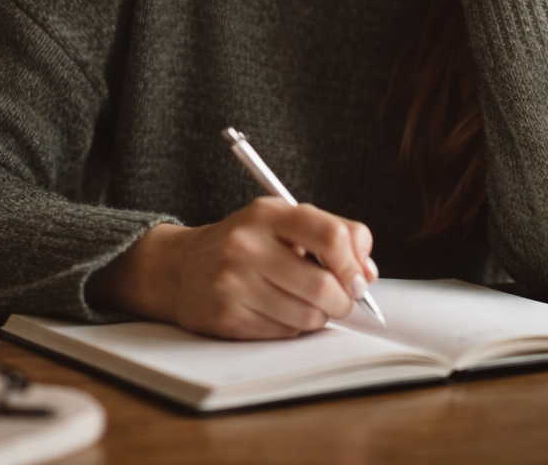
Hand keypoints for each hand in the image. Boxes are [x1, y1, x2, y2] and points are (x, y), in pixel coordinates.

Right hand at [87, 198, 378, 339]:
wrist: (180, 267)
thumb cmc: (245, 243)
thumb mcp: (282, 221)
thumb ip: (332, 233)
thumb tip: (367, 272)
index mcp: (268, 214)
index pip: (330, 235)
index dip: (353, 263)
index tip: (359, 278)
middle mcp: (247, 245)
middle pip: (322, 286)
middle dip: (342, 301)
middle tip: (340, 301)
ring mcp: (234, 283)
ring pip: (306, 317)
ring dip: (318, 317)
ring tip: (306, 304)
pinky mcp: (227, 316)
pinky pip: (283, 333)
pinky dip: (292, 328)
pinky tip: (279, 312)